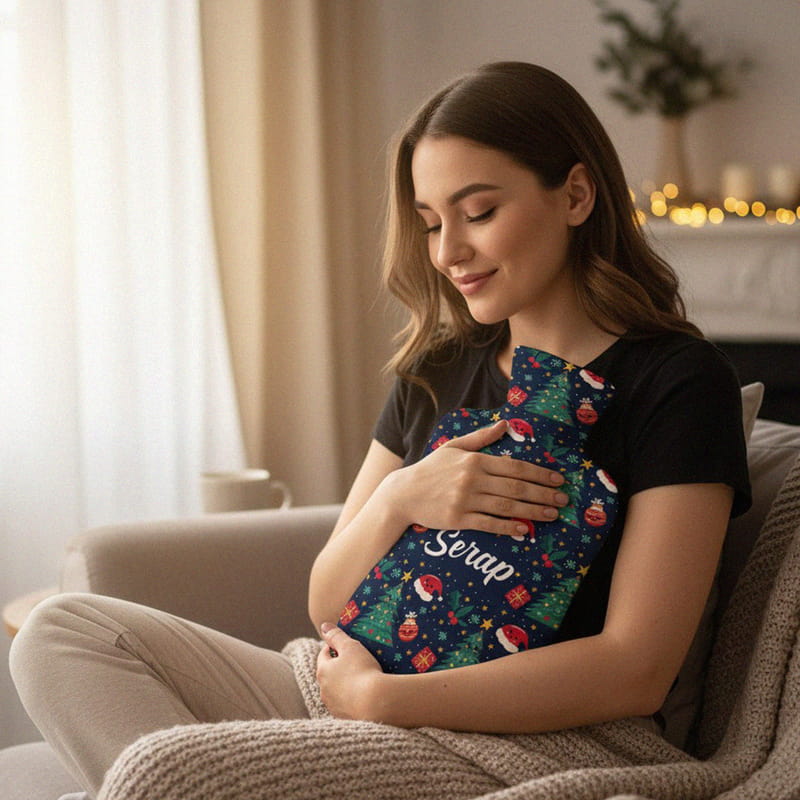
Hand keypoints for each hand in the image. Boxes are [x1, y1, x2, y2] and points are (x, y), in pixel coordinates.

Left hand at [316, 623, 384, 720]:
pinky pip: (346, 705)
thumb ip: (336, 635)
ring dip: (344, 685)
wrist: (376, 703)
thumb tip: (324, 626)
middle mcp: (323, 690)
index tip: (344, 645)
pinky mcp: (344, 718)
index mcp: (323, 671)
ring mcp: (333, 706)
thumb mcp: (351, 647)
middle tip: (354, 662)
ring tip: (361, 680)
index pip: (324, 655)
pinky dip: (351, 700)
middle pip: (329, 674)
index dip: (333, 647)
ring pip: (336, 691)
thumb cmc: (362, 670)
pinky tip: (364, 696)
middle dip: (338, 667)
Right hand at [385, 420, 567, 536]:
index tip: (558, 479)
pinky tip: (525, 529)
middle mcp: (472, 479)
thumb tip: (505, 425)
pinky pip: (489, 524)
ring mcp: (465, 500)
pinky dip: (508, 526)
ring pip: (507, 506)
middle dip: (543, 493)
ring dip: (533, 511)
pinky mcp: (458, 519)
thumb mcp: (453, 447)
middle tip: (563, 499)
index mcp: (474, 460)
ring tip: (552, 514)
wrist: (403, 493)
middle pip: (516, 487)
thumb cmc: (431, 470)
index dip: (539, 473)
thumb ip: (481, 438)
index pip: (514, 467)